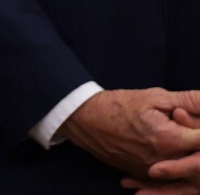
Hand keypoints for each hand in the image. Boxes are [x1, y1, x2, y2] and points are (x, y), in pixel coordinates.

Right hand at [61, 89, 199, 178]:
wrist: (84, 120)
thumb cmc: (119, 105)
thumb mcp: (156, 97)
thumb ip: (190, 101)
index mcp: (170, 140)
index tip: (198, 122)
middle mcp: (164, 161)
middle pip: (197, 159)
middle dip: (196, 145)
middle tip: (188, 129)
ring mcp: (152, 171)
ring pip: (183, 169)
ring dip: (187, 156)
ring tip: (167, 136)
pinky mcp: (143, 175)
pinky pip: (166, 175)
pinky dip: (171, 164)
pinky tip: (164, 149)